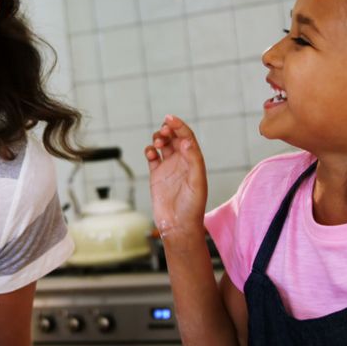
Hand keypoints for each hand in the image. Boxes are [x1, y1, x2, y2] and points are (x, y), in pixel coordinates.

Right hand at [144, 115, 207, 240]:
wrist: (178, 225)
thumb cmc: (192, 207)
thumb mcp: (197, 182)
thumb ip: (193, 160)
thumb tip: (186, 141)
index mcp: (194, 161)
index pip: (187, 137)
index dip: (179, 126)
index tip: (170, 119)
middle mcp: (182, 162)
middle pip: (174, 138)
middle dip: (167, 130)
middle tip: (162, 132)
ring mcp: (169, 168)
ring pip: (162, 145)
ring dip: (158, 138)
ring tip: (156, 142)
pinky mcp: (157, 175)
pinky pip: (152, 157)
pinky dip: (149, 152)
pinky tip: (150, 154)